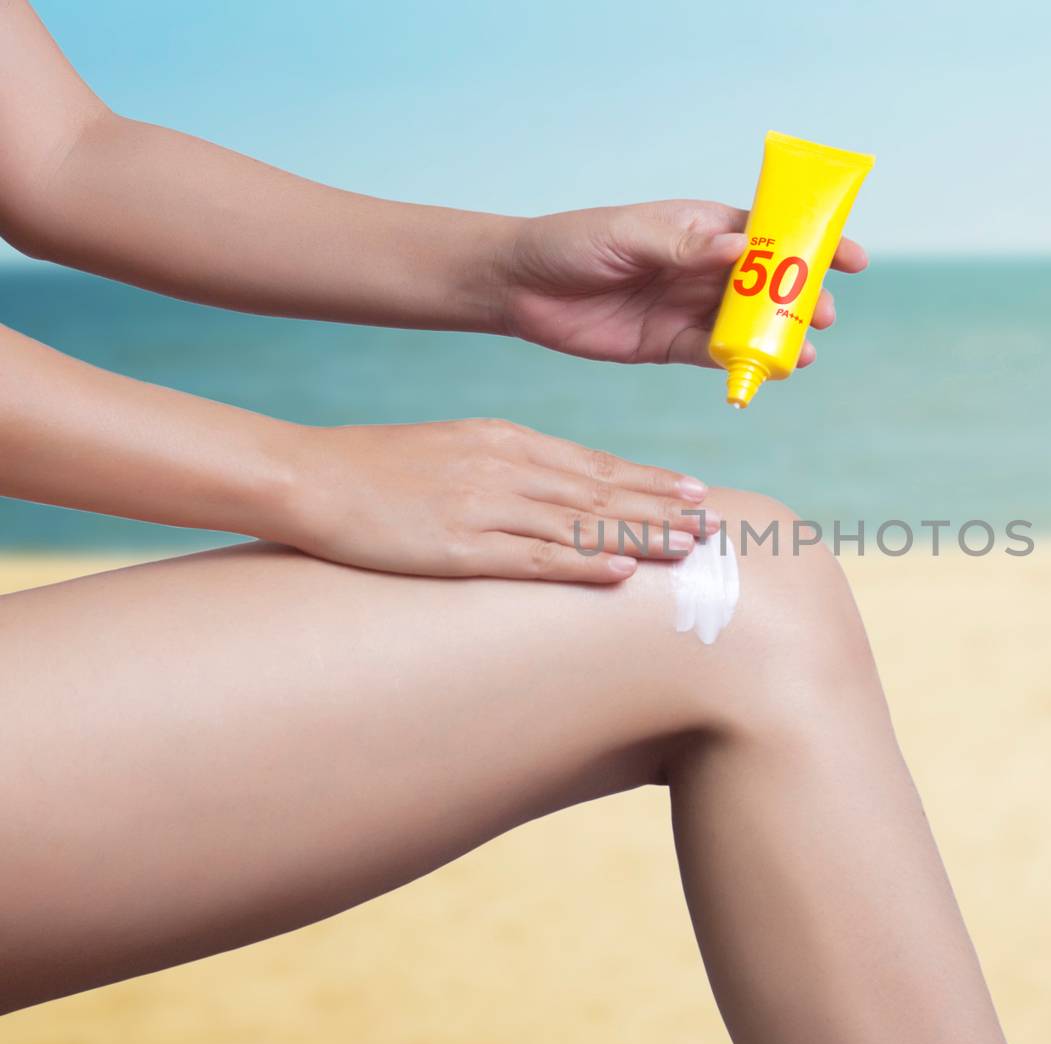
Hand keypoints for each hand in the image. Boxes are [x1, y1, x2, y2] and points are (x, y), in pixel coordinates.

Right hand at [276, 419, 716, 581]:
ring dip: (640, 534)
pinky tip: (619, 571)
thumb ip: (507, 465)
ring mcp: (486, 506)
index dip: (649, 479)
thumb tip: (553, 490)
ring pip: (581, 522)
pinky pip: (532, 557)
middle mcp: (508, 467)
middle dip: (663, 507)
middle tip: (714, 521)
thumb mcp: (454, 449)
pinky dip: (580, 563)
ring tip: (688, 547)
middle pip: (602, 490)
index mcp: (507, 440)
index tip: (694, 489)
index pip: (595, 463)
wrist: (311, 476)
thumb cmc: (379, 469)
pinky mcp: (460, 545)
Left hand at [497, 200, 867, 367]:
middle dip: (803, 298)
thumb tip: (745, 249)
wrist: (521, 286)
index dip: (813, 241)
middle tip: (824, 315)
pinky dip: (742, 364)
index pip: (770, 230)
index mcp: (700, 227)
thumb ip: (684, 247)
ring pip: (749, 323)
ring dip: (779, 337)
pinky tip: (764, 371)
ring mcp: (689, 306)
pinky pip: (716, 355)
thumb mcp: (629, 236)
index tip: (852, 256)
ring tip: (804, 352)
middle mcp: (702, 267)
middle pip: (769, 283)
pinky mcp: (670, 344)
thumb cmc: (573, 244)